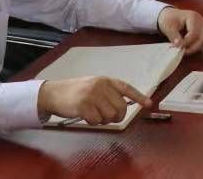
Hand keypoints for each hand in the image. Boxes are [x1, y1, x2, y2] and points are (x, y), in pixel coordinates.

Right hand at [37, 76, 151, 125]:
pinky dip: (93, 122)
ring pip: (110, 116)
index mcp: (106, 80)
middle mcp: (101, 86)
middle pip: (120, 107)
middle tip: (108, 118)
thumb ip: (108, 93)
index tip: (149, 104)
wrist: (53, 93)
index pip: (127, 88)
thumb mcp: (93, 86)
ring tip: (94, 115)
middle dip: (117, 116)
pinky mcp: (83, 106)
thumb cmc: (75, 92)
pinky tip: (85, 116)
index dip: (139, 97)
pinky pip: (97, 121)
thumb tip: (123, 107)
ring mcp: (92, 95)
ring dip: (104, 120)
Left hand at [156, 7, 202, 52]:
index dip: (186, 42)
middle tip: (183, 52)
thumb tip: (178, 46)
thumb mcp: (169, 27)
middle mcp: (200, 21)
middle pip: (201, 37)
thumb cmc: (169, 19)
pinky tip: (185, 48)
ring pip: (202, 40)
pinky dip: (193, 46)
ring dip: (194, 47)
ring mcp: (202, 26)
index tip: (177, 47)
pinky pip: (200, 40)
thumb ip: (174, 36)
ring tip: (183, 51)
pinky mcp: (201, 30)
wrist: (169, 15)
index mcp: (193, 16)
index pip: (193, 33)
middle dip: (193, 47)